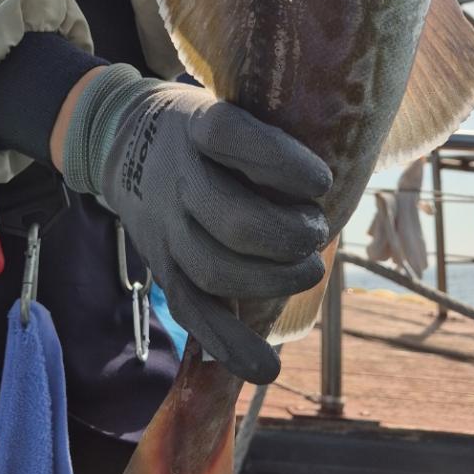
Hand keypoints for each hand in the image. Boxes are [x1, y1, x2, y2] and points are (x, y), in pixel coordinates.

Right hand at [61, 66, 330, 382]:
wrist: (122, 142)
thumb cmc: (203, 129)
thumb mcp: (227, 106)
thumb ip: (271, 132)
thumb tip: (351, 152)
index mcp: (197, 127)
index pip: (231, 139)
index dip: (280, 163)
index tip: (321, 181)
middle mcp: (176, 179)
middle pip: (230, 220)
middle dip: (286, 237)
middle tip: (318, 233)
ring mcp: (165, 228)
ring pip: (215, 270)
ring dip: (272, 281)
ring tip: (309, 272)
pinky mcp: (162, 268)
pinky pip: (193, 312)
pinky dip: (229, 345)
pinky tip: (266, 368)